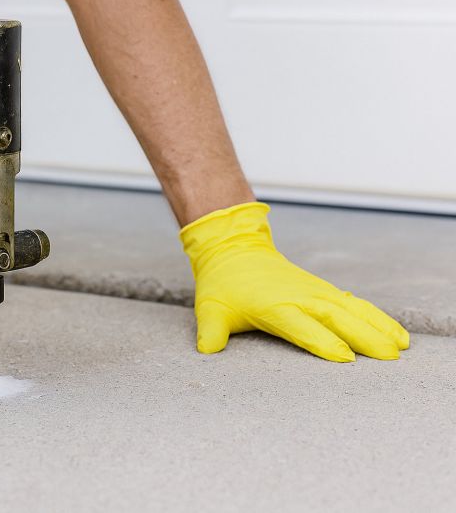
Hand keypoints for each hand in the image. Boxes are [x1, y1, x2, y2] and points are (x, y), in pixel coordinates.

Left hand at [180, 202, 408, 360]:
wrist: (233, 248)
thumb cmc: (222, 284)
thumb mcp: (210, 308)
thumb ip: (211, 331)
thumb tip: (206, 349)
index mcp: (274, 305)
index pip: (301, 327)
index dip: (322, 342)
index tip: (345, 359)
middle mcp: (299, 297)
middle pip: (336, 318)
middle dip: (363, 337)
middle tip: (388, 358)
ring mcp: (313, 291)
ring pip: (351, 308)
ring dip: (377, 325)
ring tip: (401, 346)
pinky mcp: (320, 289)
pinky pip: (352, 302)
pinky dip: (373, 315)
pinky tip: (393, 330)